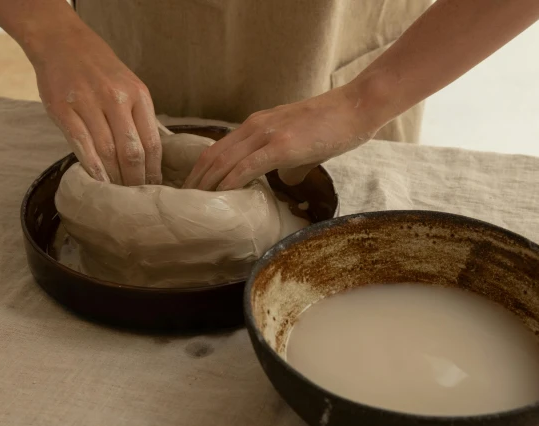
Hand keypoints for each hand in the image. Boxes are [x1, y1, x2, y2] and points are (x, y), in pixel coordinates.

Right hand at [29, 23, 161, 185]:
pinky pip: (81, 146)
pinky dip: (92, 168)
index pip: (152, 143)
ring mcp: (88, 104)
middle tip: (136, 198)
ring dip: (114, 178)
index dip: (154, 171)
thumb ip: (139, 117)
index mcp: (138, 95)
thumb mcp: (130, 86)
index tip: (154, 188)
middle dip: (135, 180)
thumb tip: (153, 157)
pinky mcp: (63, 110)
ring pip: (107, 152)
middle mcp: (116, 99)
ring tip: (118, 194)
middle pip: (132, 152)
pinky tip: (98, 182)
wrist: (62, 42)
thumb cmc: (100, 69)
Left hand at [184, 84, 380, 190]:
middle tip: (182, 204)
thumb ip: (289, 164)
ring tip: (194, 205)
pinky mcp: (282, 146)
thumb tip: (284, 183)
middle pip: (213, 156)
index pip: (217, 150)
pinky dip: (230, 182)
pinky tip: (220, 195)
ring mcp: (267, 135)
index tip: (192, 193)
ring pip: (225, 161)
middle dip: (195, 182)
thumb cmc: (334, 127)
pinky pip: (247, 166)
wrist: (356, 108)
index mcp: (256, 126)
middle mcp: (255, 127)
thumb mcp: (303, 147)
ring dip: (207, 185)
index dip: (200, 171)